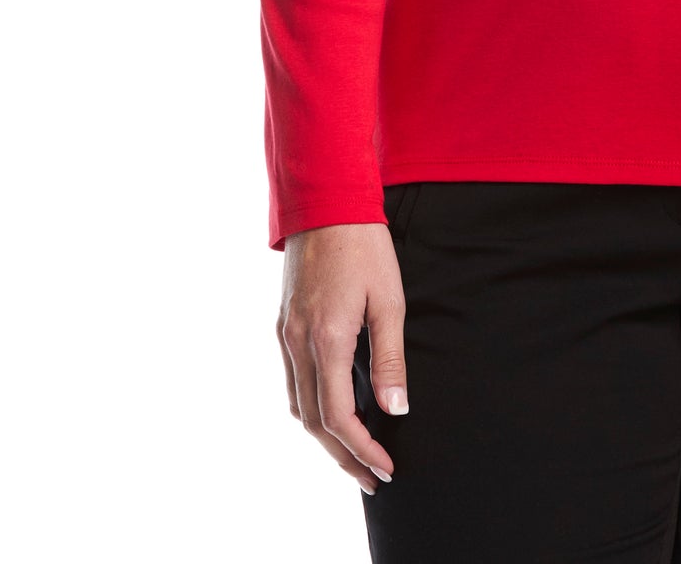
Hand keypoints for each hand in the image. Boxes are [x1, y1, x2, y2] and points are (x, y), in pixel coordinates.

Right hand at [276, 222, 410, 495]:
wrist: (326, 202)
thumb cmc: (365, 245)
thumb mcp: (390, 300)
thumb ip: (390, 360)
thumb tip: (396, 411)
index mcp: (326, 339)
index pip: (338, 417)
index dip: (361, 449)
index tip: (385, 468)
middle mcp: (297, 343)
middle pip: (312, 422)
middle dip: (342, 456)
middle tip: (371, 477)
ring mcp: (285, 334)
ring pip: (297, 405)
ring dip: (324, 437)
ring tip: (355, 454)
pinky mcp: (283, 324)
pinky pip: (292, 382)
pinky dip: (310, 408)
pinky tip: (332, 411)